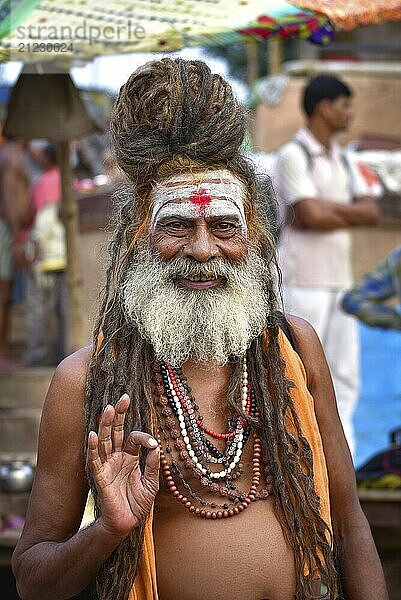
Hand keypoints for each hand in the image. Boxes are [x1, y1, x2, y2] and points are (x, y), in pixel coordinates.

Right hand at [87, 394, 159, 538]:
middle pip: (116, 432)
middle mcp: (117, 458)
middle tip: (123, 397)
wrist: (127, 524)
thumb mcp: (151, 482)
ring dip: (105, 425)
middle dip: (119, 415)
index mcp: (130, 457)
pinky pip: (94, 460)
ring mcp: (107, 466)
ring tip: (108, 408)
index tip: (152, 444)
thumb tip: (155, 445)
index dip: (143, 437)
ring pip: (104, 441)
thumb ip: (152, 464)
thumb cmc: (138, 503)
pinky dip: (93, 448)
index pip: (133, 438)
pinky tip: (93, 434)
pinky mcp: (100, 477)